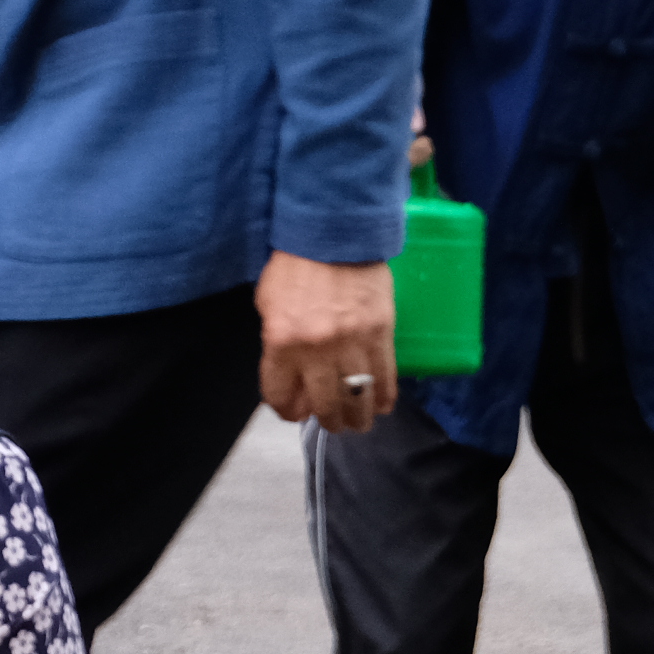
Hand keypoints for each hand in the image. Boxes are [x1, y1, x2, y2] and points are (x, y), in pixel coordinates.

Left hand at [257, 250, 394, 431]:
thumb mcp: (268, 304)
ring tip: (357, 422)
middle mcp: (316, 349)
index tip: (295, 410)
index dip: (288, 410)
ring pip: (356, 398)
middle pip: (323, 405)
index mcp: (281, 342)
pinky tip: (380, 405)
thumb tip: (290, 375)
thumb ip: (276, 343)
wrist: (333, 232)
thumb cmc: (296, 264)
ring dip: (356, 417)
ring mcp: (352, 343)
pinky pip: (385, 378)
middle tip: (332, 421)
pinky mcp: (381, 333)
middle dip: (327, 420)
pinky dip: (383, 397)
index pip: (280, 396)